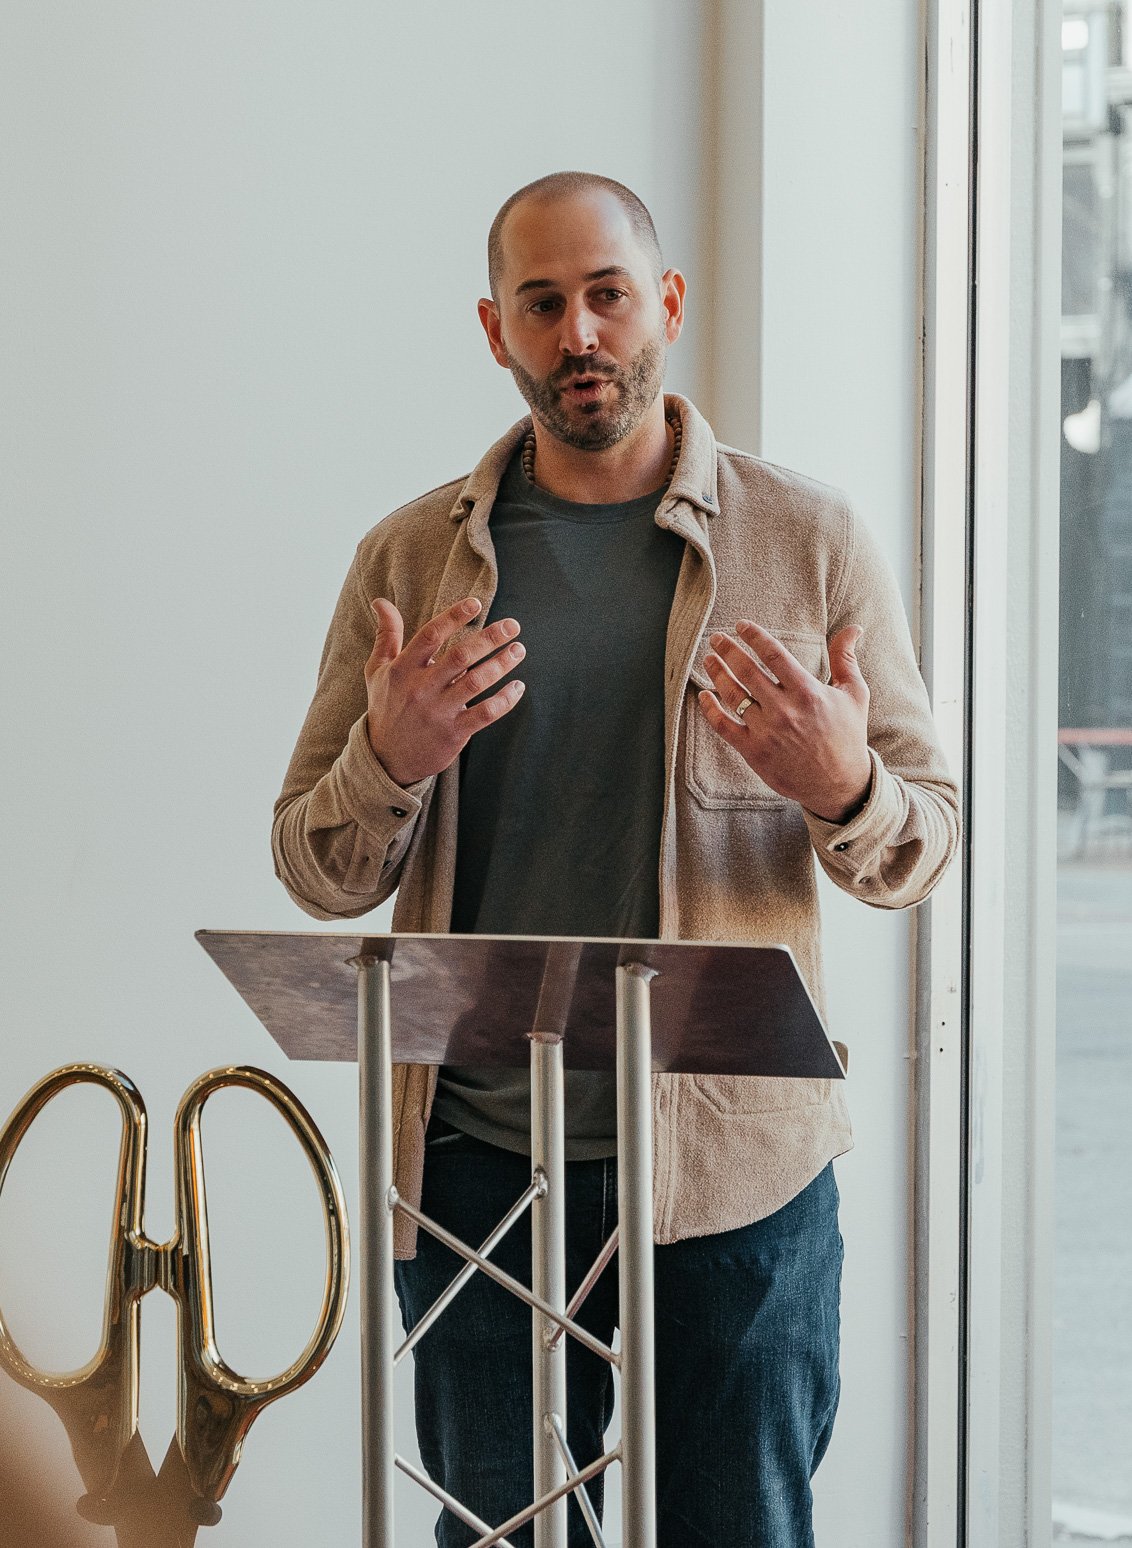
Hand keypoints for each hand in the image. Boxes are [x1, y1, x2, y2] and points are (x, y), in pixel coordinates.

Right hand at [364, 596, 525, 785]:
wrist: (386, 759)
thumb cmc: (386, 707)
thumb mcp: (378, 670)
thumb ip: (386, 635)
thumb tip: (381, 601)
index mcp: (403, 669)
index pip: (430, 635)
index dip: (453, 617)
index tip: (476, 603)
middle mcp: (421, 688)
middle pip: (460, 656)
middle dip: (490, 638)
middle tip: (513, 625)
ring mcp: (438, 711)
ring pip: (476, 682)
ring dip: (501, 664)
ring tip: (519, 650)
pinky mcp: (454, 733)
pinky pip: (485, 713)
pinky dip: (504, 700)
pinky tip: (517, 687)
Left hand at [698, 621, 871, 822]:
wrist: (839, 784)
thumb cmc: (847, 735)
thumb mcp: (854, 694)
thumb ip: (846, 658)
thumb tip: (854, 628)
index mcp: (807, 692)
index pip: (773, 654)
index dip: (753, 636)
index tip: (741, 626)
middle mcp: (784, 710)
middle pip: (747, 670)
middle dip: (728, 649)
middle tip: (717, 638)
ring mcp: (766, 732)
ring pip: (732, 695)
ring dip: (717, 673)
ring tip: (709, 659)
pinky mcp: (753, 751)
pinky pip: (723, 726)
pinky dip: (710, 709)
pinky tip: (705, 695)